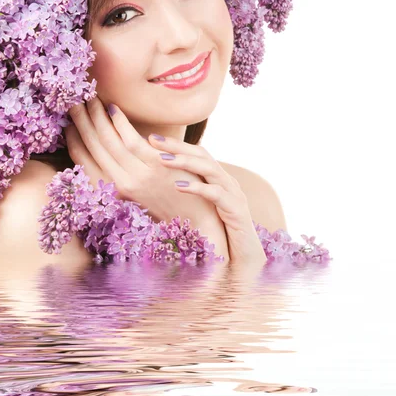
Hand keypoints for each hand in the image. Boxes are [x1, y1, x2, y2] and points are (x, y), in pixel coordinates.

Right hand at [64, 96, 215, 225]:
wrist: (195, 218)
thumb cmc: (165, 200)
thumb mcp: (134, 192)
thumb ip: (118, 173)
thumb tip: (102, 146)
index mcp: (112, 190)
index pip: (82, 160)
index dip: (72, 138)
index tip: (67, 119)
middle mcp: (120, 184)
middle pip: (92, 147)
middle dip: (80, 121)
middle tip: (74, 100)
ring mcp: (138, 175)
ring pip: (109, 141)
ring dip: (96, 117)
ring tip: (91, 99)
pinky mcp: (157, 166)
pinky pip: (131, 140)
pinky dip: (120, 123)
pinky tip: (115, 109)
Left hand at [149, 133, 266, 267]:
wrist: (244, 258)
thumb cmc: (220, 237)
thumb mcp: (201, 211)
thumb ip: (187, 197)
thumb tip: (154, 189)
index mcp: (218, 180)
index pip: (197, 154)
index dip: (176, 144)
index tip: (151, 137)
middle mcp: (227, 182)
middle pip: (203, 155)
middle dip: (177, 146)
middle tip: (154, 139)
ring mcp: (233, 194)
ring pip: (210, 169)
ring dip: (185, 162)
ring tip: (163, 160)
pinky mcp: (236, 210)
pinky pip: (216, 194)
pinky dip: (197, 188)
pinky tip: (179, 186)